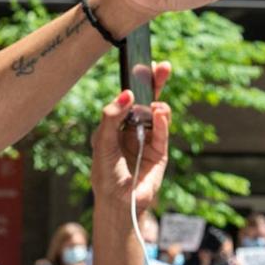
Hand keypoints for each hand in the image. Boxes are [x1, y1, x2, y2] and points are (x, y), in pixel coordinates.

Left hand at [90, 61, 171, 211]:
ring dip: (158, 105)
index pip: (129, 98)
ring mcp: (148, 139)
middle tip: (162, 67)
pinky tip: (158, 114)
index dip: (136, 82)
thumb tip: (127, 94)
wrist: (117, 200)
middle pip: (147, 100)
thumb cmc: (104, 171)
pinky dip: (162, 123)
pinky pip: (163, 134)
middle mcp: (134, 128)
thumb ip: (112, 117)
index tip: (142, 64)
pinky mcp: (160, 153)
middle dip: (155, 84)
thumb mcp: (101, 140)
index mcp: (118, 123)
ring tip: (155, 104)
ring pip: (158, 116)